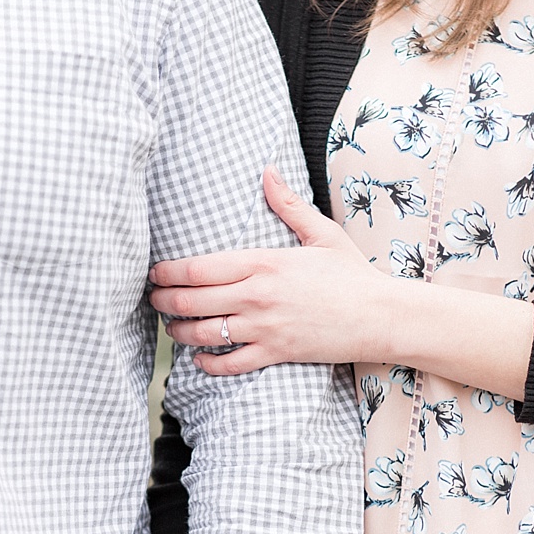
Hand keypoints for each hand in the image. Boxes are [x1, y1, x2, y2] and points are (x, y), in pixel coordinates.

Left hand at [150, 168, 398, 375]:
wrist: (380, 316)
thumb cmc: (351, 274)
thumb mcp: (321, 233)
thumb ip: (287, 204)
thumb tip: (266, 170)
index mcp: (263, 262)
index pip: (197, 268)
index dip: (167, 273)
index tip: (155, 273)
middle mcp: (257, 296)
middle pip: (191, 301)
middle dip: (163, 302)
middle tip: (153, 300)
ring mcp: (264, 327)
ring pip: (204, 334)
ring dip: (179, 332)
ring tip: (170, 327)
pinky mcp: (275, 353)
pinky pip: (229, 363)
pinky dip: (208, 363)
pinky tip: (199, 358)